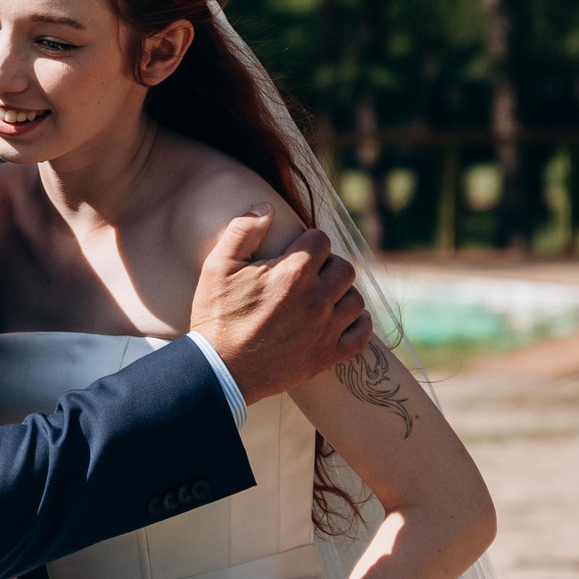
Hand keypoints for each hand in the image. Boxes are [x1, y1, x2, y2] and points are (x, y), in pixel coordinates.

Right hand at [187, 206, 368, 402]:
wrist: (220, 370)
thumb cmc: (216, 316)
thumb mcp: (217, 267)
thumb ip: (242, 230)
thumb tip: (265, 207)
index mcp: (293, 272)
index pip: (321, 240)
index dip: (308, 241)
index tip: (297, 250)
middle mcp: (317, 298)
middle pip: (344, 267)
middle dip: (328, 265)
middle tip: (309, 274)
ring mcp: (326, 328)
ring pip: (356, 299)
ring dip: (342, 293)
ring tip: (323, 296)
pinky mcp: (328, 355)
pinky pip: (362, 334)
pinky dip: (357, 324)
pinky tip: (341, 320)